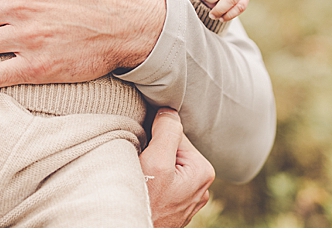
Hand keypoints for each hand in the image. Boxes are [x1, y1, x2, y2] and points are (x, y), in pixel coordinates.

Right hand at [140, 108, 214, 226]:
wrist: (128, 227)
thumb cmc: (145, 202)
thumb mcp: (157, 161)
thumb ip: (168, 131)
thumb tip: (169, 110)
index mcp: (203, 170)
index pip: (176, 132)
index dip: (156, 136)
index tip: (146, 151)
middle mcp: (201, 183)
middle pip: (172, 146)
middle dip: (154, 150)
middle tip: (143, 166)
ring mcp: (189, 195)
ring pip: (166, 161)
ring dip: (151, 163)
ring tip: (143, 176)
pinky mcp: (176, 202)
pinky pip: (163, 177)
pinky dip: (152, 176)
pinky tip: (146, 186)